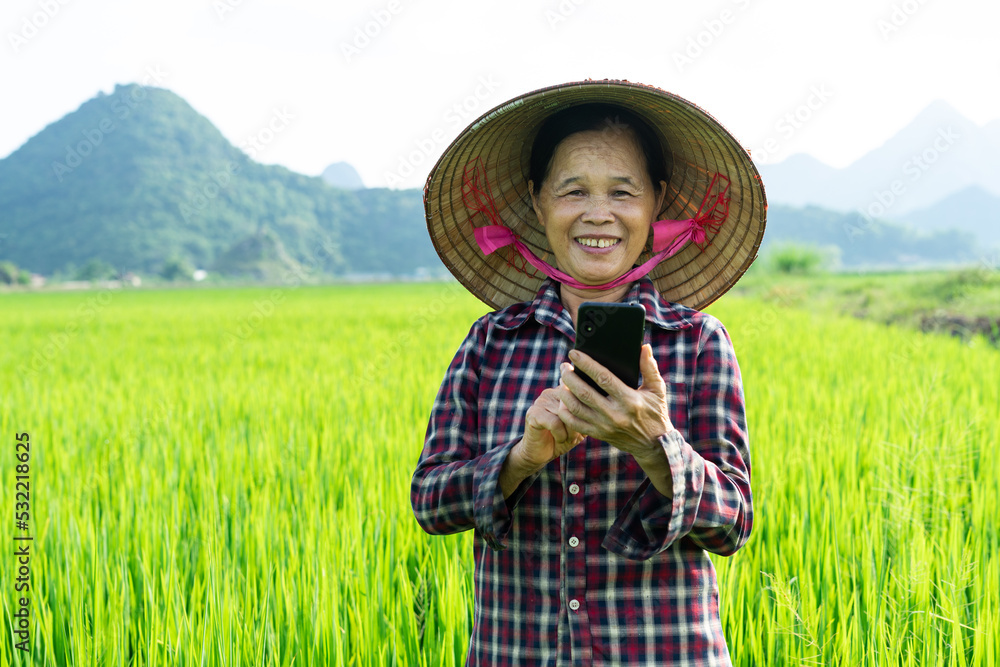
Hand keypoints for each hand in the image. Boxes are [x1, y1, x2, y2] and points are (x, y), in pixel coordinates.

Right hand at [518, 386, 586, 468]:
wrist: (539, 453)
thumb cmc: (562, 438)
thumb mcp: (579, 425)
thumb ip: (588, 413)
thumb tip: (601, 408)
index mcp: (562, 391)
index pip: (581, 396)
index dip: (586, 415)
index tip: (584, 428)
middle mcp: (550, 392)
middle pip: (574, 405)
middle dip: (579, 424)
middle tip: (576, 436)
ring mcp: (540, 401)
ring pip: (565, 414)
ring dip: (571, 432)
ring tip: (568, 439)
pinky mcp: (533, 413)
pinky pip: (555, 423)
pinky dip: (561, 435)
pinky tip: (559, 439)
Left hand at [554, 344, 672, 459]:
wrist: (653, 444)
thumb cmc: (655, 412)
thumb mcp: (657, 389)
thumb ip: (649, 367)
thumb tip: (644, 347)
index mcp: (629, 399)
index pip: (603, 378)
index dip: (586, 364)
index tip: (574, 354)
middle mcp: (614, 413)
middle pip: (584, 392)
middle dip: (569, 376)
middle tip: (563, 366)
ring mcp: (604, 425)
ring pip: (576, 408)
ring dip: (564, 392)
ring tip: (562, 380)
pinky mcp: (598, 434)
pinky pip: (575, 423)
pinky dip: (564, 411)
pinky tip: (563, 399)